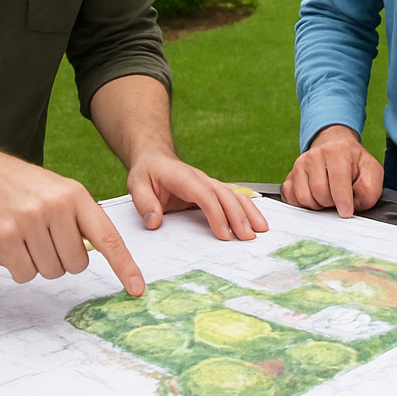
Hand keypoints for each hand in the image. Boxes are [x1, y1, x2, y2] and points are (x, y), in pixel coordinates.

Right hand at [0, 146, 146, 296]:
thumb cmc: (18, 185)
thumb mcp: (56, 189)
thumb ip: (78, 218)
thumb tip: (98, 253)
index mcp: (74, 195)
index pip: (107, 237)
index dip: (124, 266)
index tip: (136, 289)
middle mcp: (55, 208)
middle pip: (76, 265)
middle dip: (62, 259)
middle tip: (43, 237)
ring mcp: (28, 223)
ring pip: (50, 272)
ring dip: (37, 262)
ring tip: (22, 235)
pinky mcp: (4, 239)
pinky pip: (24, 274)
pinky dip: (17, 266)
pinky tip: (8, 242)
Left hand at [126, 155, 269, 240]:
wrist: (154, 158)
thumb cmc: (147, 172)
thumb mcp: (136, 185)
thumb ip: (144, 203)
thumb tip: (154, 222)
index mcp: (183, 177)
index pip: (204, 195)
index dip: (216, 214)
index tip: (223, 234)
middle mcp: (201, 178)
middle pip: (225, 195)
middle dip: (238, 216)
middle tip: (248, 237)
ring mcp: (209, 183)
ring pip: (234, 195)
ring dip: (249, 211)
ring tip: (261, 230)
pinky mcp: (213, 189)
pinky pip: (233, 196)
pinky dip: (247, 207)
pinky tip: (258, 218)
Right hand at [281, 126, 383, 216]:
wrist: (334, 145)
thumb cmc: (353, 161)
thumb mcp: (371, 171)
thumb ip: (369, 189)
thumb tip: (355, 205)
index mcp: (337, 152)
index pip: (338, 181)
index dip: (343, 201)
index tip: (346, 212)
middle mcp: (314, 155)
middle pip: (319, 192)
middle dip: (331, 203)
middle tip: (338, 199)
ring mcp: (299, 165)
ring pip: (304, 197)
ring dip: (317, 205)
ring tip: (327, 197)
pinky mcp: (290, 175)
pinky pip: (291, 197)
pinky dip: (303, 204)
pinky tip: (314, 197)